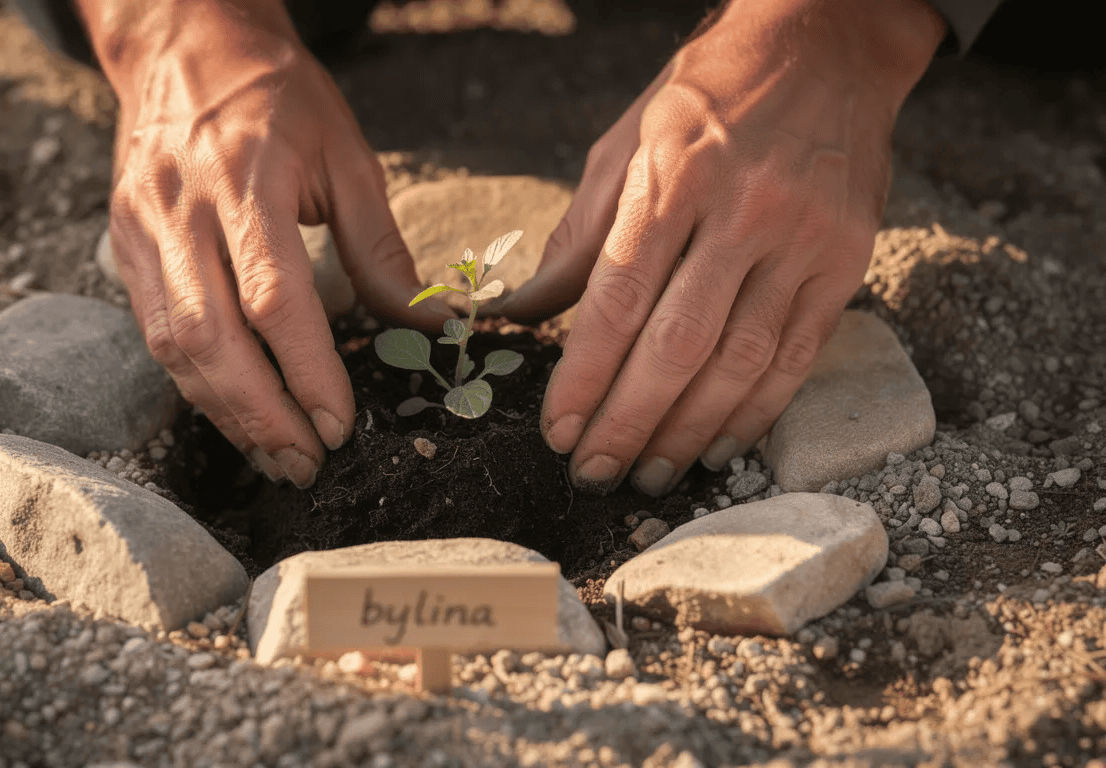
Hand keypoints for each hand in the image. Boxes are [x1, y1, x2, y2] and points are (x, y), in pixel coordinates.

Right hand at [75, 0, 451, 487]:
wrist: (184, 44)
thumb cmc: (276, 95)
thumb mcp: (347, 154)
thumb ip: (379, 245)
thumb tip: (425, 324)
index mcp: (244, 180)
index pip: (273, 298)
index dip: (306, 371)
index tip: (340, 423)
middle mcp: (180, 210)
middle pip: (210, 337)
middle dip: (261, 414)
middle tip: (307, 463)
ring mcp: (141, 230)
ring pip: (171, 345)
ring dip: (224, 412)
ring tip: (275, 455)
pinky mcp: (123, 245)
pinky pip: (153, 331)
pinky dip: (195, 383)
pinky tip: (235, 413)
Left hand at [494, 0, 944, 494]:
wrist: (829, 45)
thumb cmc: (708, 95)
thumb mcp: (625, 143)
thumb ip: (577, 235)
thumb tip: (523, 312)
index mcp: (675, 176)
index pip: (620, 300)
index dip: (585, 376)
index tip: (558, 430)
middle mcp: (743, 212)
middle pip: (678, 345)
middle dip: (628, 423)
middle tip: (593, 474)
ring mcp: (803, 240)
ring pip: (740, 362)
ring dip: (688, 433)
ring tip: (648, 475)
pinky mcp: (847, 262)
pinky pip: (797, 357)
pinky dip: (756, 413)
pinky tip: (718, 448)